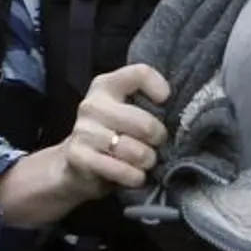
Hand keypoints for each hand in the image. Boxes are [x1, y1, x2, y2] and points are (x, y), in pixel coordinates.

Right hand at [58, 63, 170, 200]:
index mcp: (106, 85)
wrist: (76, 164)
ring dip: (147, 161)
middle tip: (155, 145)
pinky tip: (134, 175)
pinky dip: (135, 177)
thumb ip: (147, 101)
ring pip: (136, 151)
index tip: (164, 103)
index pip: (140, 74)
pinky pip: (122, 170)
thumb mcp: (126, 110)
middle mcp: (93, 105)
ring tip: (144, 161)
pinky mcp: (79, 157)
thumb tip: (175, 106)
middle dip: (158, 140)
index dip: (159, 88)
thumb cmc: (112, 133)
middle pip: (145, 124)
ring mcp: (83, 131)